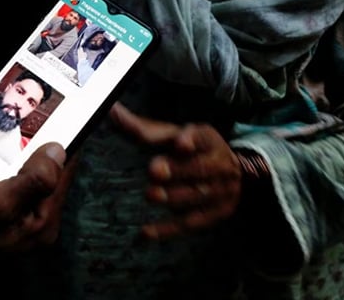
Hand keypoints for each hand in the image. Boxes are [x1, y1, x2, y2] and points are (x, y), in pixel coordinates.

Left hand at [109, 102, 241, 239]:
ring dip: (174, 198)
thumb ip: (143, 128)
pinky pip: (190, 223)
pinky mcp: (216, 214)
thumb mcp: (172, 134)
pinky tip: (145, 232)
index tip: (180, 143)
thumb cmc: (191, 149)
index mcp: (208, 140)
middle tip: (154, 171)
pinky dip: (168, 229)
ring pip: (198, 196)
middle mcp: (220, 164)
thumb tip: (112, 111)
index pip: (202, 137)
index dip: (191, 139)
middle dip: (178, 170)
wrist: (232, 172)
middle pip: (201, 168)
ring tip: (150, 196)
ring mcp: (221, 191)